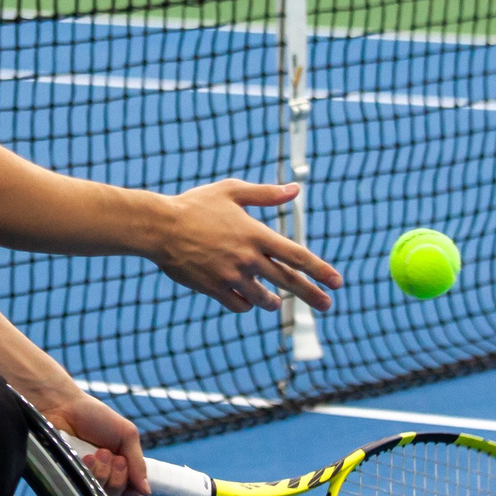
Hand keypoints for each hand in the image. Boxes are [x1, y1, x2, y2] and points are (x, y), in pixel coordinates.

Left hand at [43, 391, 148, 495]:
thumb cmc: (94, 416)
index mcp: (118, 468)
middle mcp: (101, 477)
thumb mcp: (126, 434)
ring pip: (99, 495)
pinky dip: (88, 473)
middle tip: (115, 458)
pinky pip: (80, 489)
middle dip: (118, 479)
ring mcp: (83, 478)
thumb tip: (147, 491)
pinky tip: (85, 457)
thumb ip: (138, 462)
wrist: (63, 406)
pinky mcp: (67, 478)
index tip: (132, 492)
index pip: (129, 495)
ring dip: (103, 474)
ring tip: (98, 453)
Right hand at [153, 180, 341, 313]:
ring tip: (275, 301)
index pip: (297, 256)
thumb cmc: (195, 205)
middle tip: (327, 305)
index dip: (321, 270)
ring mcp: (231, 276)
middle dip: (312, 295)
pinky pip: (239, 305)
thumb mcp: (231, 191)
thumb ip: (265, 194)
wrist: (159, 227)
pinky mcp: (214, 289)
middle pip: (289, 282)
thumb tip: (295, 189)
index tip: (337, 282)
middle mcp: (248, 258)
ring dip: (273, 301)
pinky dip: (245, 303)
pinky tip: (245, 298)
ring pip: (265, 299)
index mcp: (256, 234)